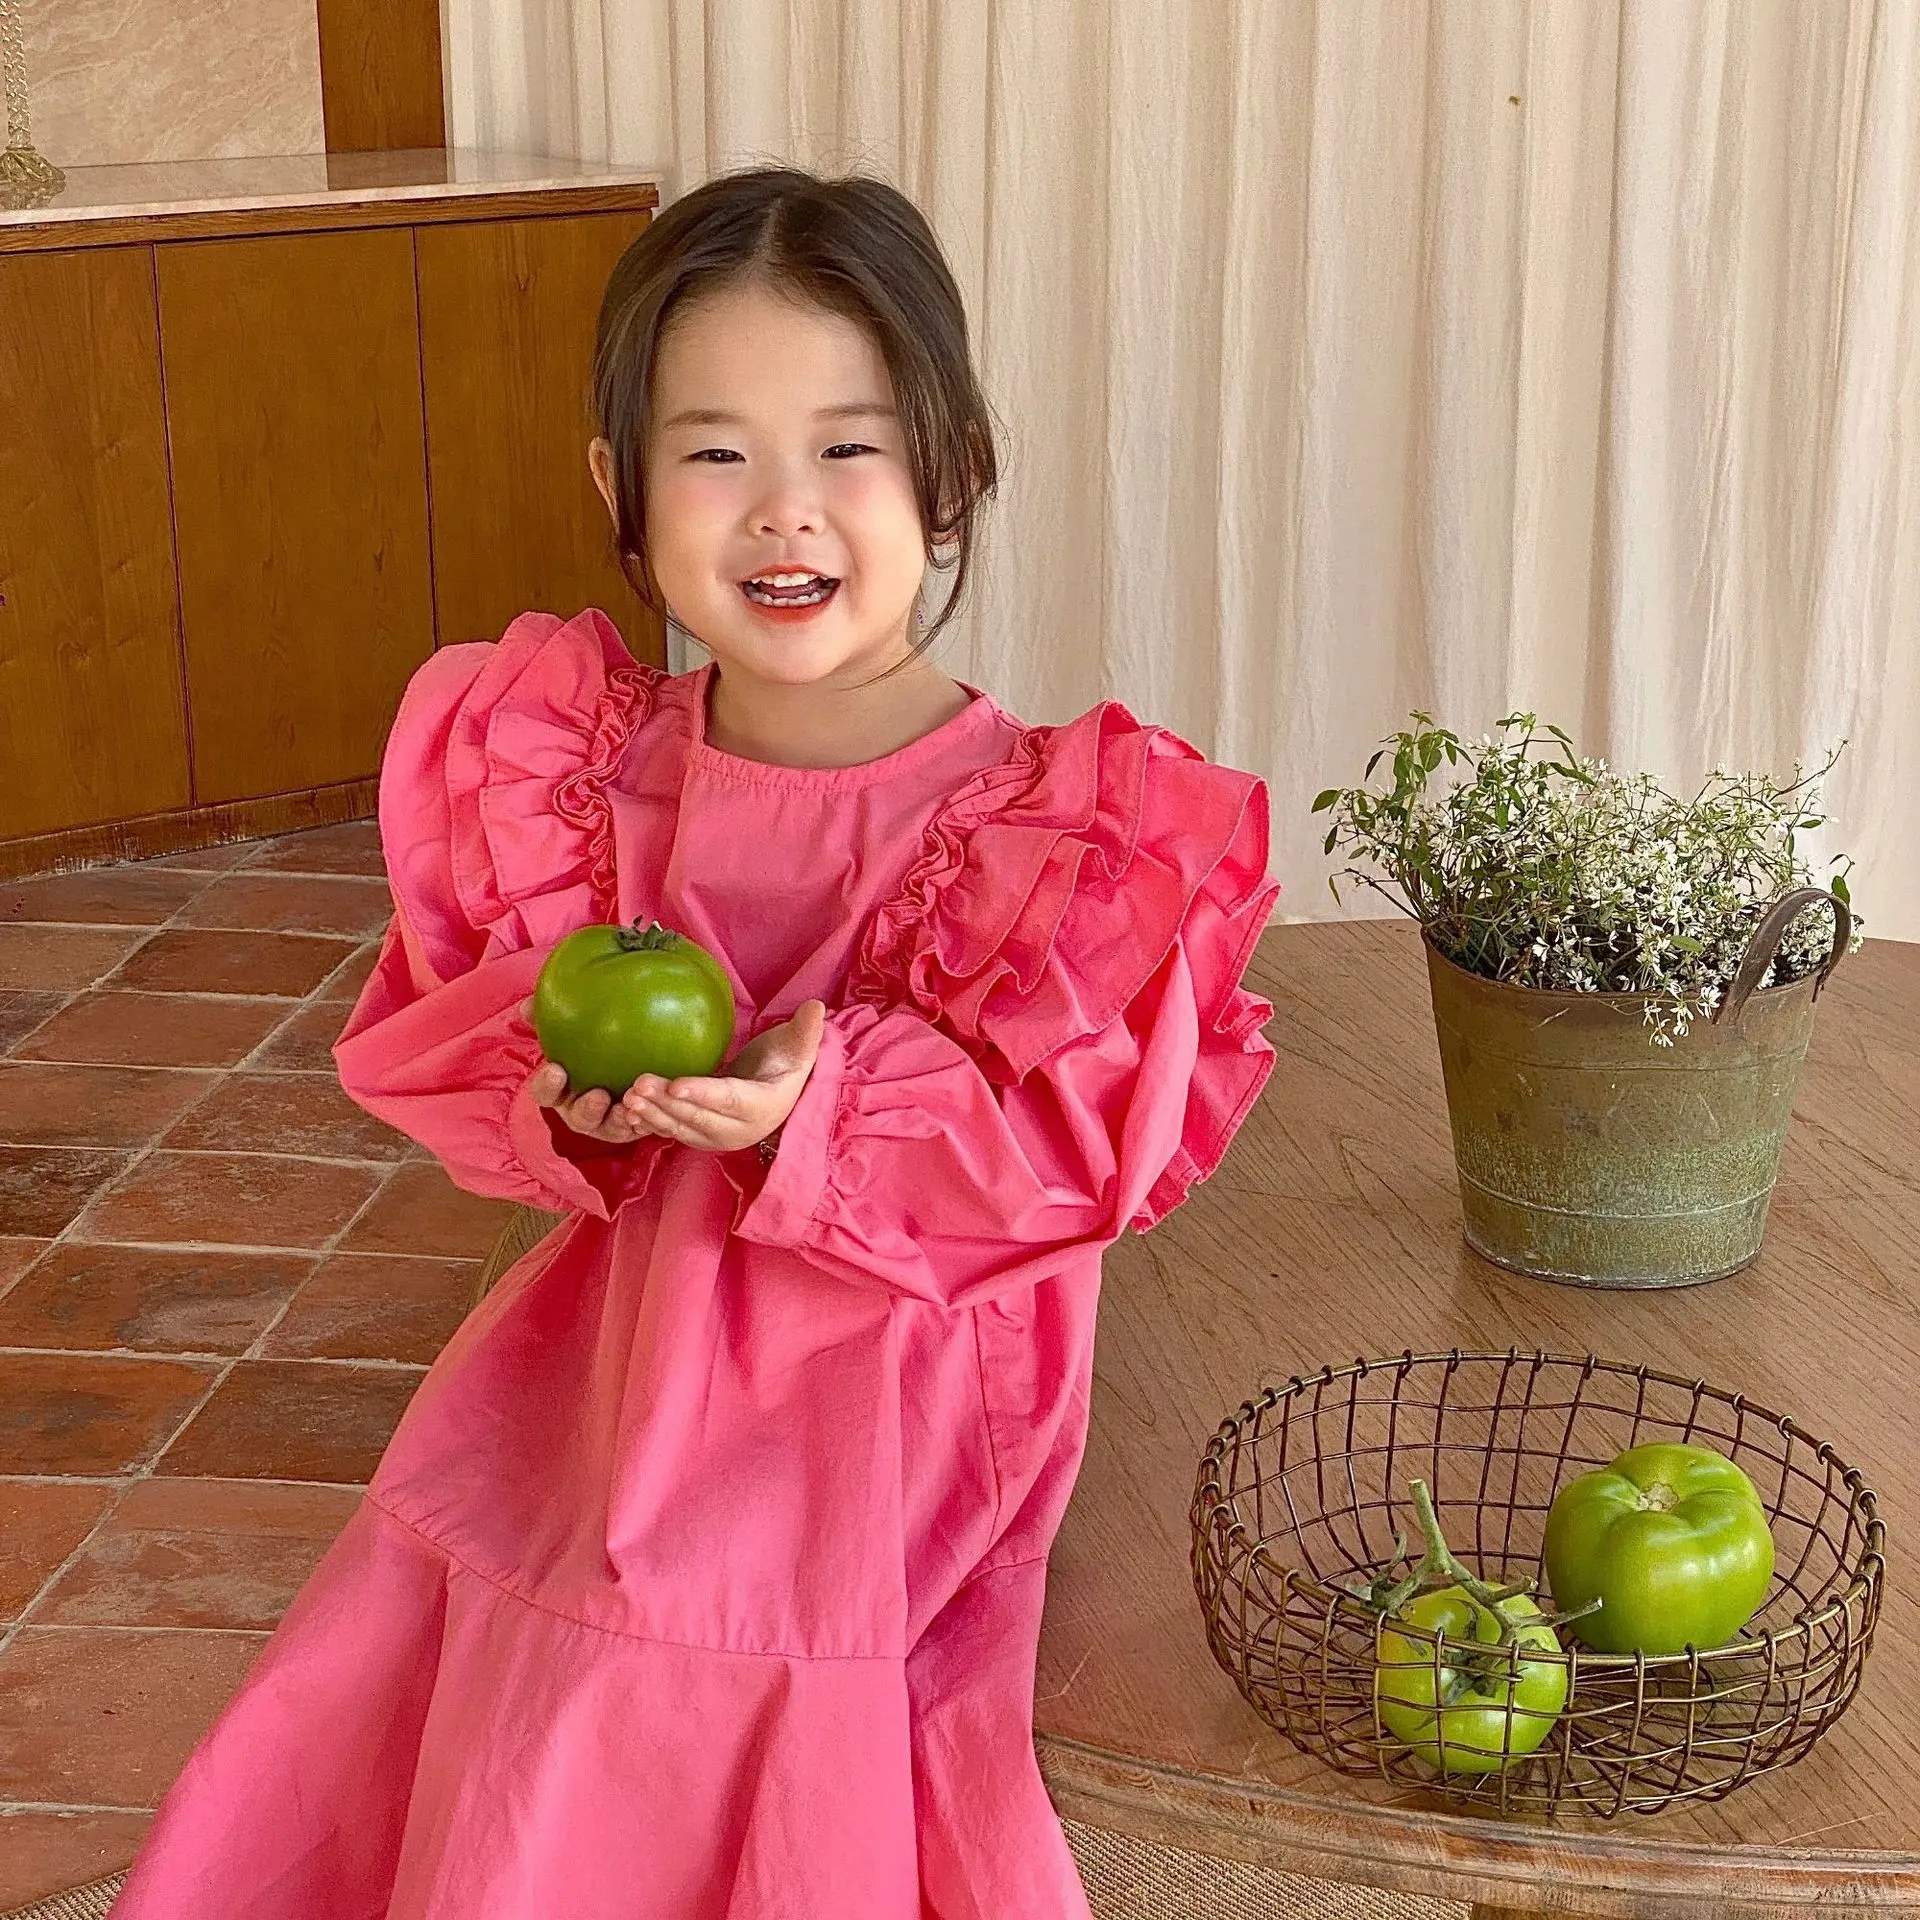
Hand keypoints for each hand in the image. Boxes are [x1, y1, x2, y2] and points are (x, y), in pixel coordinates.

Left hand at [521, 998, 825, 1152]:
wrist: (779, 1099)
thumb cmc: (786, 1068)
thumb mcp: (800, 1051)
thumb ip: (806, 1033)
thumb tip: (816, 1008)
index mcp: (761, 1107)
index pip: (730, 1100)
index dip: (703, 1094)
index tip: (675, 1085)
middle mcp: (736, 1130)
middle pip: (697, 1119)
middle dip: (666, 1106)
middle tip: (636, 1087)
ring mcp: (714, 1137)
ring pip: (679, 1128)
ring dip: (651, 1115)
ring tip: (625, 1098)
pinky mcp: (696, 1135)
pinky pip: (670, 1130)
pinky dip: (648, 1121)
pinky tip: (623, 1110)